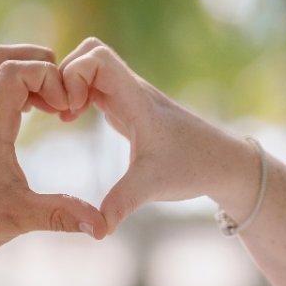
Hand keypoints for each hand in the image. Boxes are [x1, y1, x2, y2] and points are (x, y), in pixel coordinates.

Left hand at [0, 44, 106, 258]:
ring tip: (53, 105)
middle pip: (1, 58)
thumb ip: (61, 216)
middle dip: (38, 63)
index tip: (66, 109)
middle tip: (62, 93)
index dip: (47, 78)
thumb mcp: (19, 218)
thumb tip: (100, 226)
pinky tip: (36, 117)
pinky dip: (20, 94)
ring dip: (28, 76)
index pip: (14, 72)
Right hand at [60, 37, 243, 233]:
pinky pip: (96, 86)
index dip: (73, 76)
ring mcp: (129, 97)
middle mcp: (132, 91)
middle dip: (66, 76)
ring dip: (71, 85)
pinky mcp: (128, 108)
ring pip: (91, 68)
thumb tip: (97, 231)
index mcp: (136, 100)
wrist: (222, 162)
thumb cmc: (192, 166)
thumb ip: (121, 204)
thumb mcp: (152, 185)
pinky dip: (78, 95)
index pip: (96, 58)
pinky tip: (74, 119)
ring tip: (65, 116)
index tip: (70, 111)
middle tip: (62, 111)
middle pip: (88, 53)